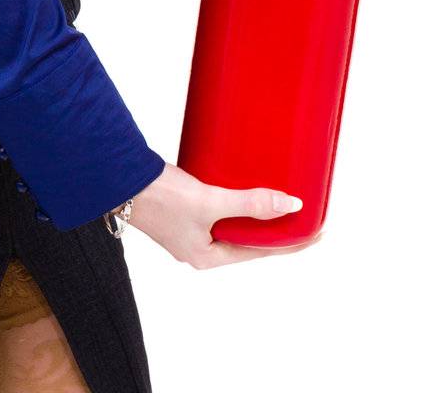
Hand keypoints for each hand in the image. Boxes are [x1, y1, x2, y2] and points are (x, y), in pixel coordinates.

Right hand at [127, 162, 300, 268]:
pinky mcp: (187, 209)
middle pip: (250, 239)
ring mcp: (193, 229)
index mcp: (207, 257)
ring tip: (285, 199)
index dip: (290, 242)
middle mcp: (201, 247)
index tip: (317, 232)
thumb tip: (292, 206)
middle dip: (277, 228)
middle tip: (306, 215)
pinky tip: (250, 184)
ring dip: (259, 213)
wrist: (122, 180)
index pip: (260, 252)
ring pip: (237, 223)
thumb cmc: (162, 198)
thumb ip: (251, 204)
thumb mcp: (212, 202)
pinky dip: (241, 199)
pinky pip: (224, 208)